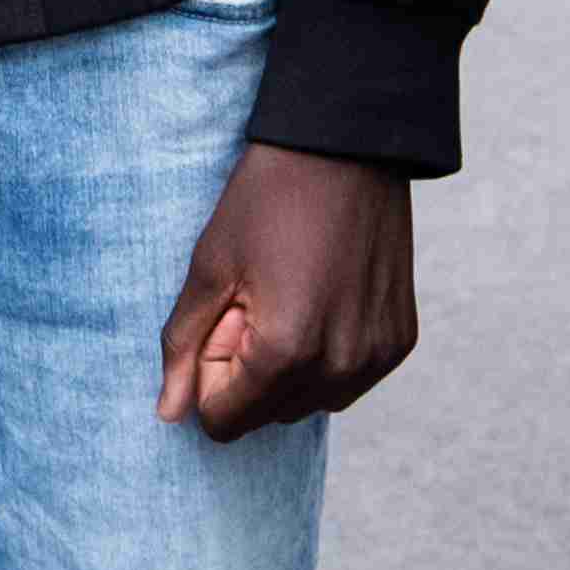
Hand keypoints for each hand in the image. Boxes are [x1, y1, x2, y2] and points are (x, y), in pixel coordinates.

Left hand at [154, 141, 414, 440]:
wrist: (347, 147)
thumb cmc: (268, 199)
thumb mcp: (210, 266)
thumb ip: (184, 346)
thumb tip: (169, 414)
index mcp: (286, 351)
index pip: (225, 421)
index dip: (209, 374)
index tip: (223, 318)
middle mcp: (339, 367)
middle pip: (267, 416)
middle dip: (248, 372)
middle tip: (255, 300)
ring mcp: (376, 358)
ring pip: (310, 403)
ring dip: (288, 370)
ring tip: (289, 297)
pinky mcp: (400, 343)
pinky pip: (349, 380)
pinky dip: (327, 357)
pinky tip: (321, 300)